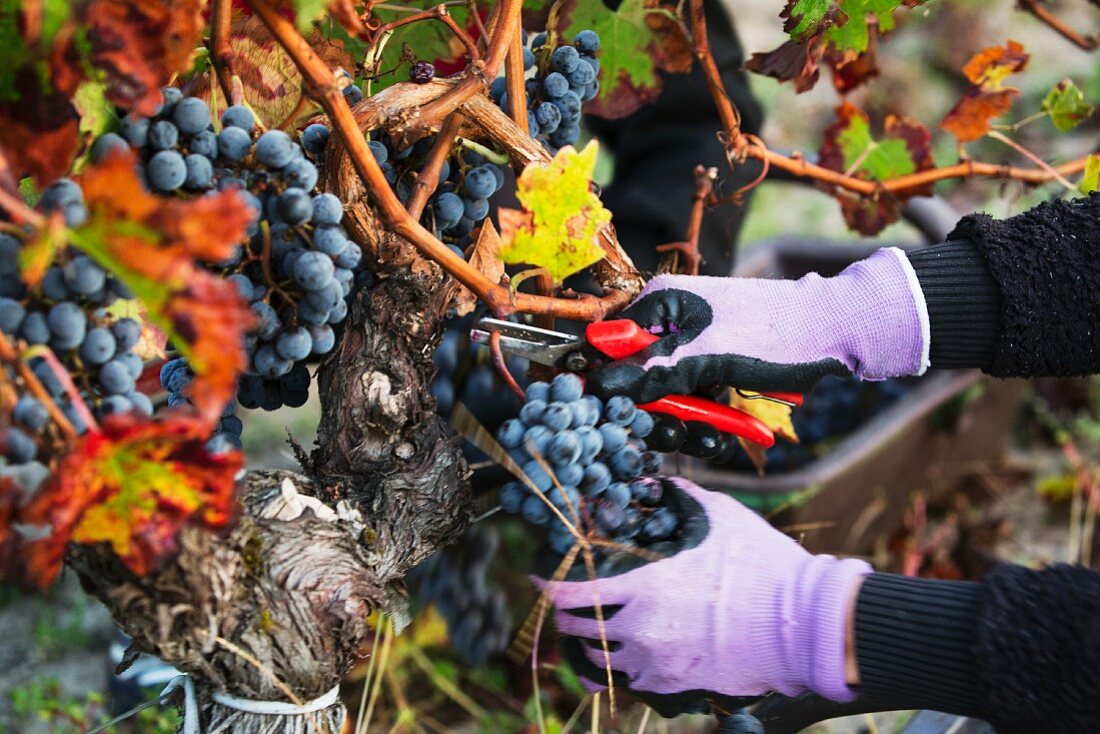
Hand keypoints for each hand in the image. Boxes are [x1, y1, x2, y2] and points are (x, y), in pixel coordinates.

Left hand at [540, 478, 870, 704]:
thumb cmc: (764, 568)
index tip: (539, 576)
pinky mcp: (676, 686)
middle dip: (565, 613)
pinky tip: (617, 660)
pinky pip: (629, 684)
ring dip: (591, 642)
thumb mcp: (721, 517)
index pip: (574, 592)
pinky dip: (617, 671)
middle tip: (567, 601)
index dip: (548, 584)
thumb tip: (657, 481)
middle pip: (578, 628)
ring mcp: (658, 663)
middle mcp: (644, 629)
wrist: (803, 625)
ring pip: (601, 659)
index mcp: (648, 586)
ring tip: (594, 629)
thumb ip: (682, 498)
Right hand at [587, 248, 928, 403]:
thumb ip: (653, 371)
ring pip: (667, 389)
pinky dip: (706, 413)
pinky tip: (724, 427)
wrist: (837, 330)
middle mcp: (671, 317)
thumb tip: (602, 387)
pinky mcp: (714, 360)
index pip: (609, 343)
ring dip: (685, 416)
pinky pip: (694, 393)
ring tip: (712, 431)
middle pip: (636, 372)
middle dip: (654, 407)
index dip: (610, 381)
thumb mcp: (709, 355)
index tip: (622, 414)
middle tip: (676, 430)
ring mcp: (694, 340)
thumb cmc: (776, 334)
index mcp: (661, 300)